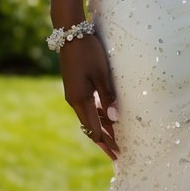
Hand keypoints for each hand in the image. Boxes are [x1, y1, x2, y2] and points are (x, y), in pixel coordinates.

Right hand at [60, 34, 119, 160]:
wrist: (70, 34)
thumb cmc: (89, 52)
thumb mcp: (101, 74)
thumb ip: (107, 97)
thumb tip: (115, 119)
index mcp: (80, 100)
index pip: (94, 129)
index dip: (107, 143)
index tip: (118, 154)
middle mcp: (75, 101)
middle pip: (90, 127)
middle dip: (105, 141)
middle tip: (117, 156)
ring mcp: (74, 94)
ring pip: (88, 118)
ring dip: (101, 129)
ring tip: (115, 141)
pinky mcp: (75, 87)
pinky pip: (87, 107)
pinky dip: (97, 116)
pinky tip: (106, 119)